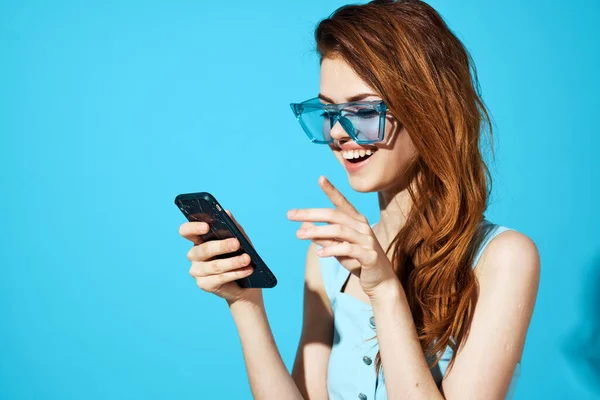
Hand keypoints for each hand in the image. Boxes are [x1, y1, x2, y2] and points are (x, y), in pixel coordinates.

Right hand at [179, 210, 262, 304]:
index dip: (193, 228)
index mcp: (198, 240)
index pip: (186, 231)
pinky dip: (235, 274)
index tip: (206, 227)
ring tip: (247, 259)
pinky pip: (219, 278)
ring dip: (233, 262)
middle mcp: (194, 255)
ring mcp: (197, 271)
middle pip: (203, 249)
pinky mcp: (204, 284)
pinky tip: (247, 270)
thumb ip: (232, 226)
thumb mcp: (239, 239)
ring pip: (214, 266)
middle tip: (237, 243)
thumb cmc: (239, 255)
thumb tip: (226, 212)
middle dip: (221, 246)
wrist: (245, 283)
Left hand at [287, 176, 397, 295]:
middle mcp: (362, 226)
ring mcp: (367, 240)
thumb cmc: (357, 261)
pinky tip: (319, 253)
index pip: (341, 203)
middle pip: (334, 215)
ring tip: (299, 235)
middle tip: (290, 215)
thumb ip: (323, 237)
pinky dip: (332, 250)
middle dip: (310, 213)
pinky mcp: (369, 256)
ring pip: (339, 231)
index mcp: (356, 221)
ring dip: (317, 232)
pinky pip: (348, 250)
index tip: (320, 178)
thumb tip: (303, 226)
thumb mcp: (337, 248)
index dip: (332, 190)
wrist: (380, 282)